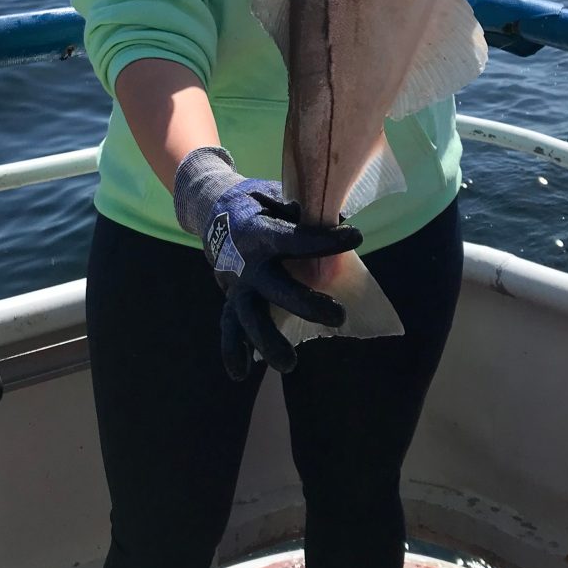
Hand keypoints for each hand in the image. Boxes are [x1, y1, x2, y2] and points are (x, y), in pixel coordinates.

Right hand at [173, 146, 362, 379]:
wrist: (212, 208)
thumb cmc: (255, 202)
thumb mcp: (274, 194)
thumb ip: (300, 209)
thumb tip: (336, 217)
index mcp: (257, 232)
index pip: (294, 239)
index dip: (324, 240)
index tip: (354, 237)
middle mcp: (245, 263)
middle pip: (275, 289)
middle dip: (306, 304)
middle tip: (338, 315)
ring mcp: (235, 284)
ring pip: (250, 317)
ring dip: (268, 341)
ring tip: (290, 363)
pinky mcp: (230, 298)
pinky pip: (229, 327)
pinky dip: (232, 350)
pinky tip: (241, 373)